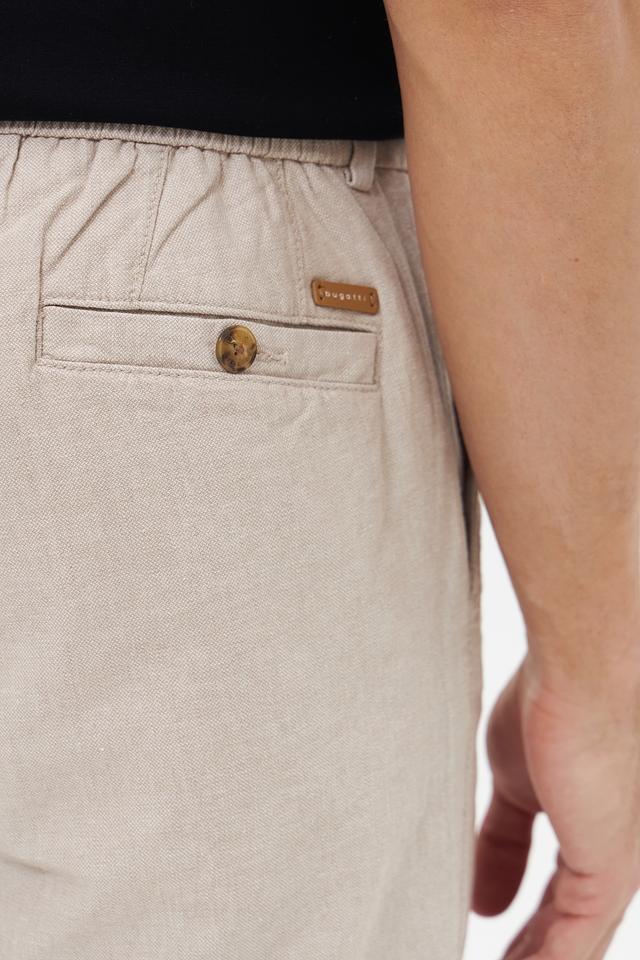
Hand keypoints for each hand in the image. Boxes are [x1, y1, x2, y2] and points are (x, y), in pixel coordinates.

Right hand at [472, 652, 639, 959]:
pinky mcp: (610, 872)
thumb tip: (480, 895)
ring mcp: (616, 867)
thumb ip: (501, 841)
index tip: (484, 937)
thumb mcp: (511, 783)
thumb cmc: (548, 703)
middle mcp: (613, 855)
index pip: (555, 897)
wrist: (580, 674)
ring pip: (570, 943)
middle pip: (563, 928)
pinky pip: (573, 944)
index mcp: (590, 830)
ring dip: (531, 959)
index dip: (523, 926)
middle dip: (528, 952)